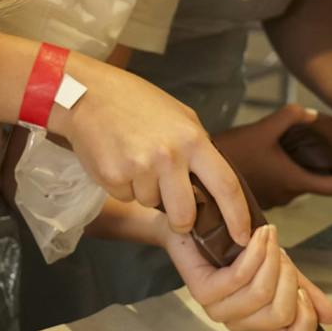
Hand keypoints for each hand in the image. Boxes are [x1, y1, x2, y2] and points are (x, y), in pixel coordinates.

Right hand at [52, 55, 250, 247]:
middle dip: (182, 222)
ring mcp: (139, 167)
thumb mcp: (180, 116)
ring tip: (136, 161)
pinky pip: (126, 196)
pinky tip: (118, 160)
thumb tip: (214, 182)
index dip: (238, 216)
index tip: (242, 236)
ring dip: (145, 192)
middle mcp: (169, 156)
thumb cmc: (137, 102)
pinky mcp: (113, 177)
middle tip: (177, 214)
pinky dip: (123, 185)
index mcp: (193, 140)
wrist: (89, 94)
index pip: (226, 186)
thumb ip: (198, 148)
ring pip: (151, 204)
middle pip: (185, 214)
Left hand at [162, 220, 331, 330]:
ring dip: (272, 258)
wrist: (202, 222)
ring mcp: (218, 310)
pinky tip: (259, 235)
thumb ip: (304, 291)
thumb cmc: (240, 248)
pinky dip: (256, 251)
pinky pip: (239, 277)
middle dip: (289, 276)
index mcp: (261, 322)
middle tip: (280, 254)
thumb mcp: (281, 269)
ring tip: (268, 237)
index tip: (303, 292)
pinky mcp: (202, 291)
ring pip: (262, 294)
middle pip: (281, 313)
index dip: (306, 322)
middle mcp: (240, 322)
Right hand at [215, 105, 331, 206]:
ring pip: (299, 181)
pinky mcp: (262, 195)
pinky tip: (283, 156)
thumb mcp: (261, 130)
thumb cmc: (230, 155)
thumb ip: (289, 118)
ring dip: (307, 168)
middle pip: (318, 182)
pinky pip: (284, 182)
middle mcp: (287, 194)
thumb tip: (310, 113)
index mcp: (293, 180)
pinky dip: (290, 170)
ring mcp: (274, 197)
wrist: (198, 177)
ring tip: (312, 149)